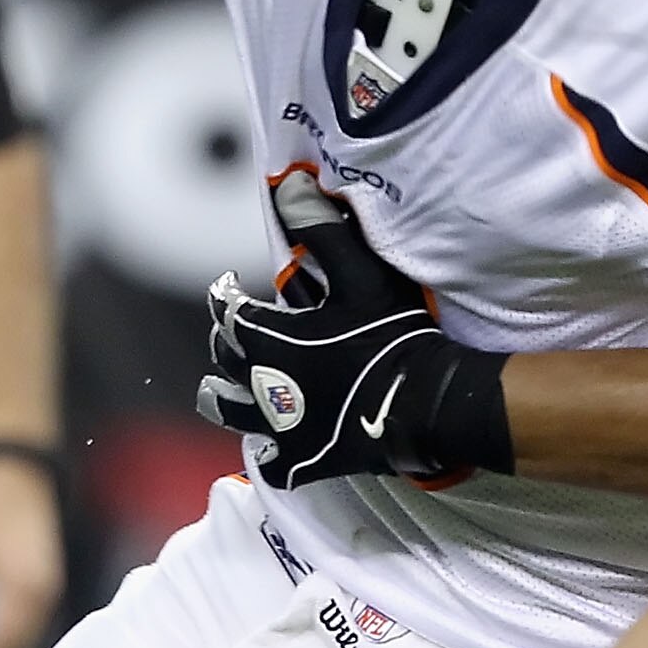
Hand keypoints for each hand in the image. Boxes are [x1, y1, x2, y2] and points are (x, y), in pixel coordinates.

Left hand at [200, 175, 502, 485]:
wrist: (426, 405)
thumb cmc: (393, 336)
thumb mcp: (360, 274)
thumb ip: (321, 230)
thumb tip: (288, 186)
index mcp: (267, 340)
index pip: (226, 311)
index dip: (224, 294)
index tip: (228, 284)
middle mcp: (263, 386)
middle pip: (223, 360)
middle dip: (223, 340)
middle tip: (230, 329)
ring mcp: (284, 427)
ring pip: (232, 413)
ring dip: (224, 396)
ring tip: (222, 390)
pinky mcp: (307, 459)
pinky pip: (274, 461)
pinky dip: (270, 450)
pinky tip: (273, 443)